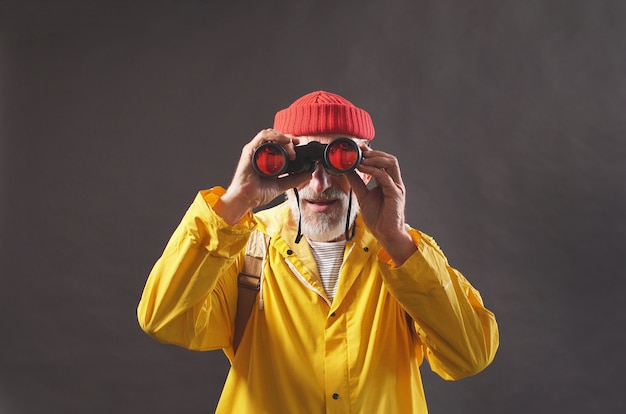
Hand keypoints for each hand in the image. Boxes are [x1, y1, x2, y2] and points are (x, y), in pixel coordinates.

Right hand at [215, 129, 312, 224]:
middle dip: (289, 140)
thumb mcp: (281, 184)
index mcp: (267, 159)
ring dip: (283, 138)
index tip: (299, 146)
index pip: (279, 144)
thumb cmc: (257, 193)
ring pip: (271, 135)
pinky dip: (275, 135)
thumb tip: (308, 174)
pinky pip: (263, 136)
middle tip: (296, 148)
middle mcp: (261, 153)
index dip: (290, 142)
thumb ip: (294, 179)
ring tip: (291, 147)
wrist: (247, 198)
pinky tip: (284, 140)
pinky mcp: (250, 150)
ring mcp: (255, 150)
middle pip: (276, 138)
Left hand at [346, 145, 416, 264]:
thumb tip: (347, 170)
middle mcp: (394, 182)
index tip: (359, 148)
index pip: (383, 162)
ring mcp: (396, 187)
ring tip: (361, 158)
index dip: (372, 153)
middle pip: (389, 159)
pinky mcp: (396, 193)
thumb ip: (357, 182)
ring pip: (391, 163)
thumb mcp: (362, 196)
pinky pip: (385, 177)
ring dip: (375, 158)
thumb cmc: (378, 218)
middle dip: (374, 153)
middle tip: (359, 151)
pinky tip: (362, 169)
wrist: (385, 234)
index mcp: (388, 182)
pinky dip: (373, 170)